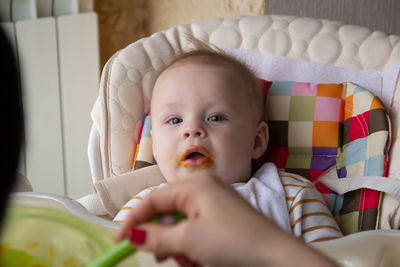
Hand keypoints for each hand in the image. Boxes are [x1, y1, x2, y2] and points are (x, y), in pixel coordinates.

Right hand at [115, 174, 337, 266]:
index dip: (133, 219)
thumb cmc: (233, 241)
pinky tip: (201, 258)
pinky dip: (193, 244)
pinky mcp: (223, 216)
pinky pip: (197, 228)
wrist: (275, 256)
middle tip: (163, 257)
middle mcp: (204, 188)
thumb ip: (157, 237)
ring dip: (179, 245)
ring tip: (189, 260)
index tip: (119, 240)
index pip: (153, 198)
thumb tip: (133, 235)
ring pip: (181, 223)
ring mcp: (215, 202)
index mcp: (194, 185)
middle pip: (167, 211)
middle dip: (162, 236)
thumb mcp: (189, 240)